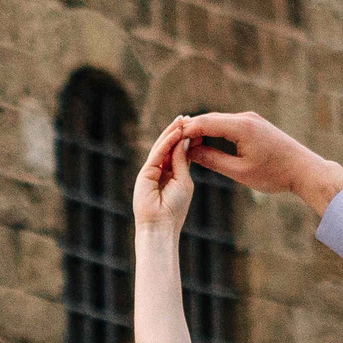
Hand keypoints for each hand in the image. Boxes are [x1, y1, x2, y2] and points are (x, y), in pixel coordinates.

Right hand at [133, 118, 194, 233]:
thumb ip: (182, 162)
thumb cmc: (175, 209)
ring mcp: (151, 170)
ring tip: (182, 119)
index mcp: (171, 173)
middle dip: (178, 131)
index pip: (179, 152)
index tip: (197, 127)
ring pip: (162, 147)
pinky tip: (177, 133)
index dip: (186, 139)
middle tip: (187, 116)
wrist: (161, 226)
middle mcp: (159, 169)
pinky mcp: (145, 172)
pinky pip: (158, 154)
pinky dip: (167, 143)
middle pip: (169, 146)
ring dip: (172, 132)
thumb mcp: (184, 181)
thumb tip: (185, 141)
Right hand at [177, 111, 342, 212]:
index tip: (169, 141)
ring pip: (219, 121)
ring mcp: (251, 119)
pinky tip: (207, 143)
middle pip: (210, 119)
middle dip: (191, 129)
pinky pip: (229, 124)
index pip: (204, 123)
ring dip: (203, 130)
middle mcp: (245, 117)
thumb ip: (213, 160)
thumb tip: (190, 152)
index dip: (185, 131)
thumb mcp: (240, 172)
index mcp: (241, 127)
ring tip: (186, 145)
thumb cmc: (275, 174)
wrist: (305, 170)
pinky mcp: (255, 125)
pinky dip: (215, 132)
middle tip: (172, 143)